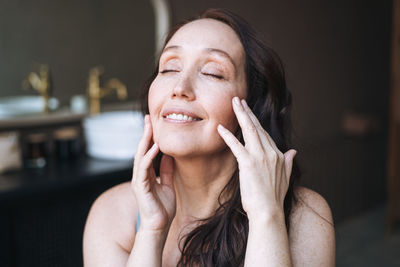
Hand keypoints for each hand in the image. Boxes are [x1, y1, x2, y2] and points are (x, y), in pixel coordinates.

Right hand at [131, 115, 175, 232]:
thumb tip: (169, 155)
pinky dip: (149, 157)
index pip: (147, 152)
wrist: (159, 226)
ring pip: (140, 156)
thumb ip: (166, 171)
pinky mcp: (140, 188)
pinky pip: (144, 169)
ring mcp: (138, 181)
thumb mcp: (168, 185)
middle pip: (141, 150)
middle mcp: (140, 175)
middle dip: (144, 134)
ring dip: (145, 141)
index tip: (152, 124)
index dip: (149, 138)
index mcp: (146, 174)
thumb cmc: (163, 208)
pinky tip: (155, 147)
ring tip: (150, 127)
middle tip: (147, 118)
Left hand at [217, 97, 296, 219]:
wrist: (268, 211)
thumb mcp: (285, 177)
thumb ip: (288, 162)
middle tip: (239, 100)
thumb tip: (294, 151)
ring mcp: (260, 157)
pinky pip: (236, 145)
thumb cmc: (274, 197)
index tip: (248, 112)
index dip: (256, 121)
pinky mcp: (248, 163)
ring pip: (249, 130)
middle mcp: (270, 152)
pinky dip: (227, 136)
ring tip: (234, 103)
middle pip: (257, 127)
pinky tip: (219, 128)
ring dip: (241, 115)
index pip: (265, 134)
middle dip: (247, 112)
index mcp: (278, 155)